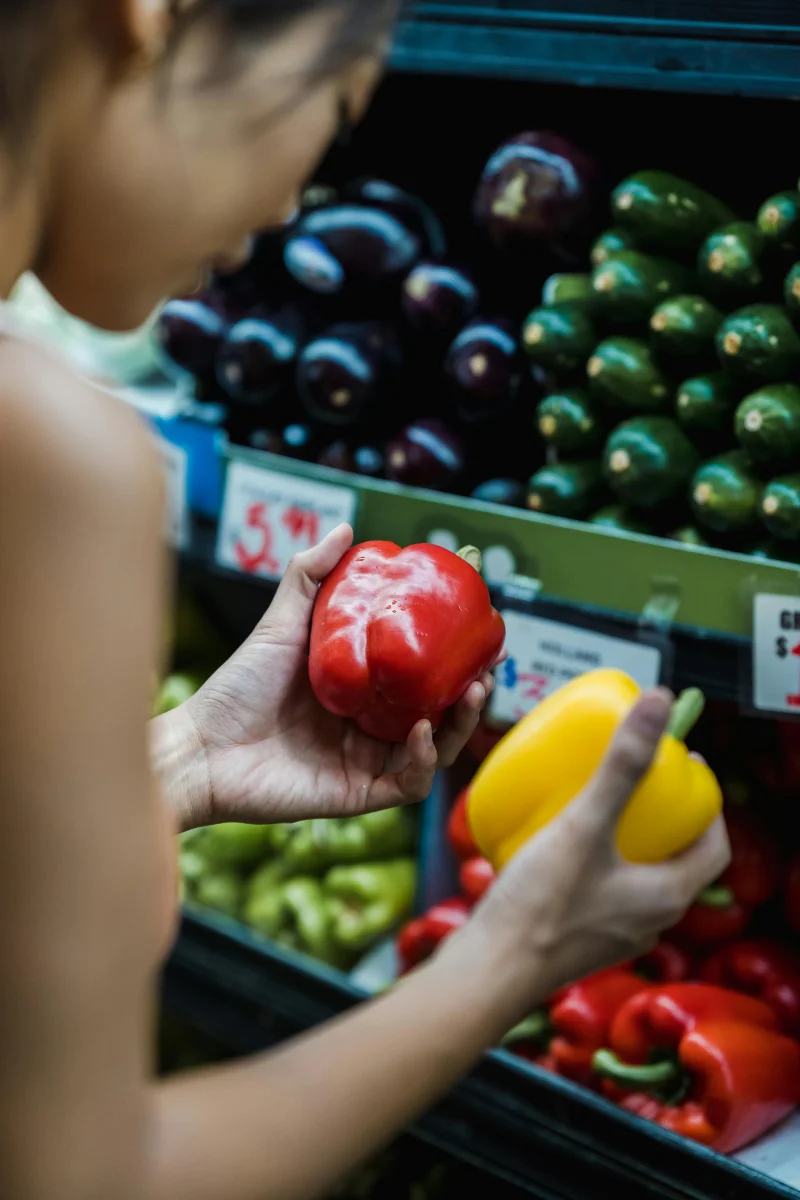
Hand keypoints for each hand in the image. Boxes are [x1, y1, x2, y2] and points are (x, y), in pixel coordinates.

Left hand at [171, 525, 495, 828]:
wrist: (202, 746)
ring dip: (459, 725)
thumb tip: (346, 528)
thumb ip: (311, 576)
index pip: (421, 677)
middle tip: (486, 669)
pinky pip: (408, 783)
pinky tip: (422, 731)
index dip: (453, 661)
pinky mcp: (358, 794)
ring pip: (434, 750)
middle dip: (470, 695)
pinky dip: (423, 759)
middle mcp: (369, 728)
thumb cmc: (237, 686)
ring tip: (471, 692)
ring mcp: (366, 763)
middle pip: (438, 715)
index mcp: (361, 691)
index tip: (476, 633)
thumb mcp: (282, 623)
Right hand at [439, 689, 730, 1029]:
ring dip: (624, 838)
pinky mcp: (576, 938)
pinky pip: (597, 891)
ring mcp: (611, 934)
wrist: (488, 975)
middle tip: (635, 777)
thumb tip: (659, 704)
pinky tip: (554, 841)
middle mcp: (647, 920)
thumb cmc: (541, 908)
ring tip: (595, 801)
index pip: (712, 847)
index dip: (706, 804)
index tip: (684, 766)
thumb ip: (622, 765)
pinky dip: (590, 861)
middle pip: (672, 858)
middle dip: (660, 815)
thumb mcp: (585, 826)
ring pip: (633, 876)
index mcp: (666, 896)